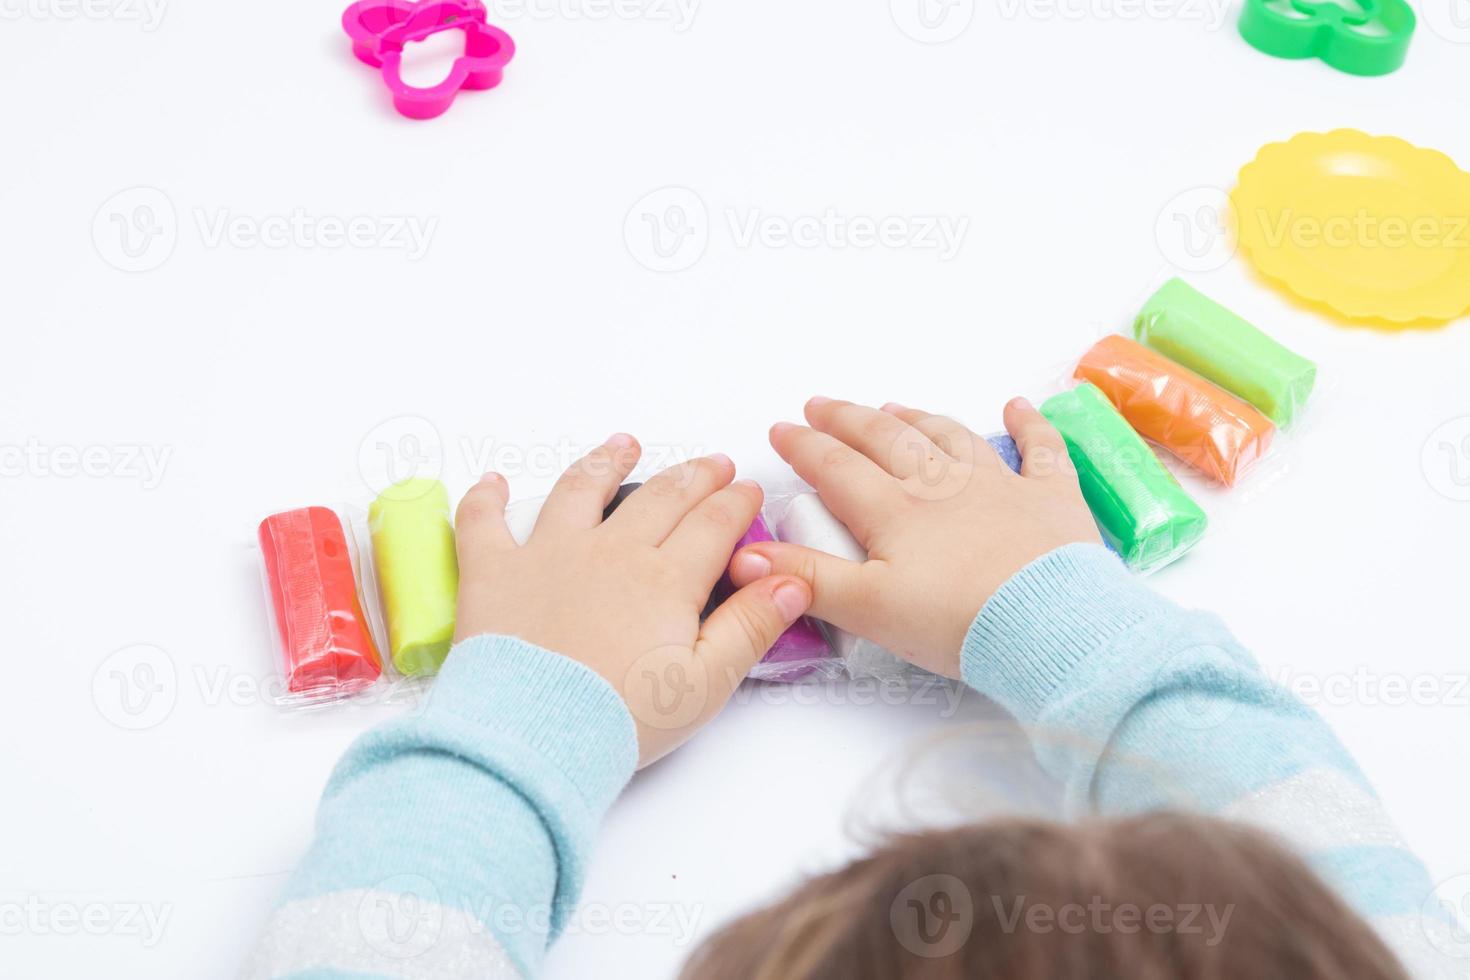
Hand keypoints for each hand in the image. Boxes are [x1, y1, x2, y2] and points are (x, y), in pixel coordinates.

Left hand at [452, 434, 812, 767]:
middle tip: (712, 465)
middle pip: (661, 498)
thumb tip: (792, 581)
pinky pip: (484, 522)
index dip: (736, 503)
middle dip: (692, 476)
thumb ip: (750, 627)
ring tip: (623, 444)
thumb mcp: (705, 684)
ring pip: (580, 490)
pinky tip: (494, 483)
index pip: (713, 524)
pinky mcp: (493, 573)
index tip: (749, 489)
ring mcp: (548, 554)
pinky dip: (487, 498)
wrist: (533, 737)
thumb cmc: (620, 719)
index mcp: (665, 579)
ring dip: (605, 461)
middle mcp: (610, 552)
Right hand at [728, 398, 1100, 678]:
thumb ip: (807, 577)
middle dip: (849, 420)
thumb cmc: (958, 622)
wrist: (1051, 627)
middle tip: (823, 405)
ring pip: (950, 437)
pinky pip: (1040, 449)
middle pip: (886, 440)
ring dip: (918, 419)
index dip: (804, 447)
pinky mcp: (1051, 498)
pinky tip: (1019, 405)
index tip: (781, 430)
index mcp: (895, 511)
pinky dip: (1029, 424)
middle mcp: (942, 485)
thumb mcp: (868, 608)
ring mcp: (1000, 485)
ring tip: (894, 409)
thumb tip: (746, 555)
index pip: (837, 468)